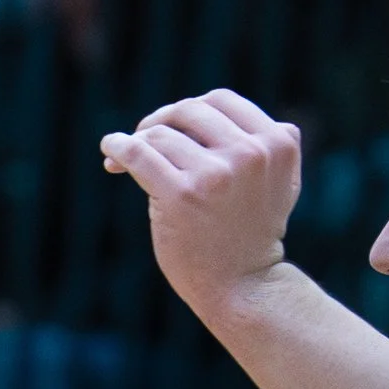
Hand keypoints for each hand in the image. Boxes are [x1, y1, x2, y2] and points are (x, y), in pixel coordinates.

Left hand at [100, 88, 302, 316]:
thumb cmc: (251, 234)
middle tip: (145, 139)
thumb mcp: (275, 179)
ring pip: (163, 134)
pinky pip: (140, 154)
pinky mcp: (182, 195)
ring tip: (125, 160)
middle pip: (190, 111)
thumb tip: (196, 115)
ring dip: (141, 142)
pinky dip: (119, 147)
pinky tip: (110, 150)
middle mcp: (251, 153)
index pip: (221, 102)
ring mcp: (216, 173)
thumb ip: (257, 143)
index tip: (171, 128)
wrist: (243, 286)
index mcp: (278, 142)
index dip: (190, 111)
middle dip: (162, 121)